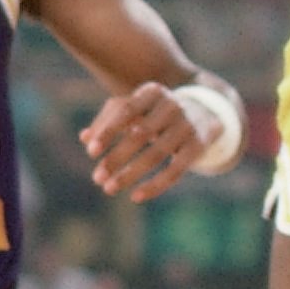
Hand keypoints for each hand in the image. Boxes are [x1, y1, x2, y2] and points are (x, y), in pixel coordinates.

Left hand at [81, 82, 210, 203]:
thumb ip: (108, 119)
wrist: (205, 111)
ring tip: (109, 189)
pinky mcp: (199, 145)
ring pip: (156, 154)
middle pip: (140, 134)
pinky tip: (136, 196)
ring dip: (130, 174)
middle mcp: (172, 105)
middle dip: (116, 157)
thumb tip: (84, 138)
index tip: (91, 152)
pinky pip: (176, 170)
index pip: (125, 109)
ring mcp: (188, 125)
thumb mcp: (135, 107)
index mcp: (152, 92)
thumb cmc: (157, 110)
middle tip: (97, 178)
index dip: (108, 131)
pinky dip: (155, 185)